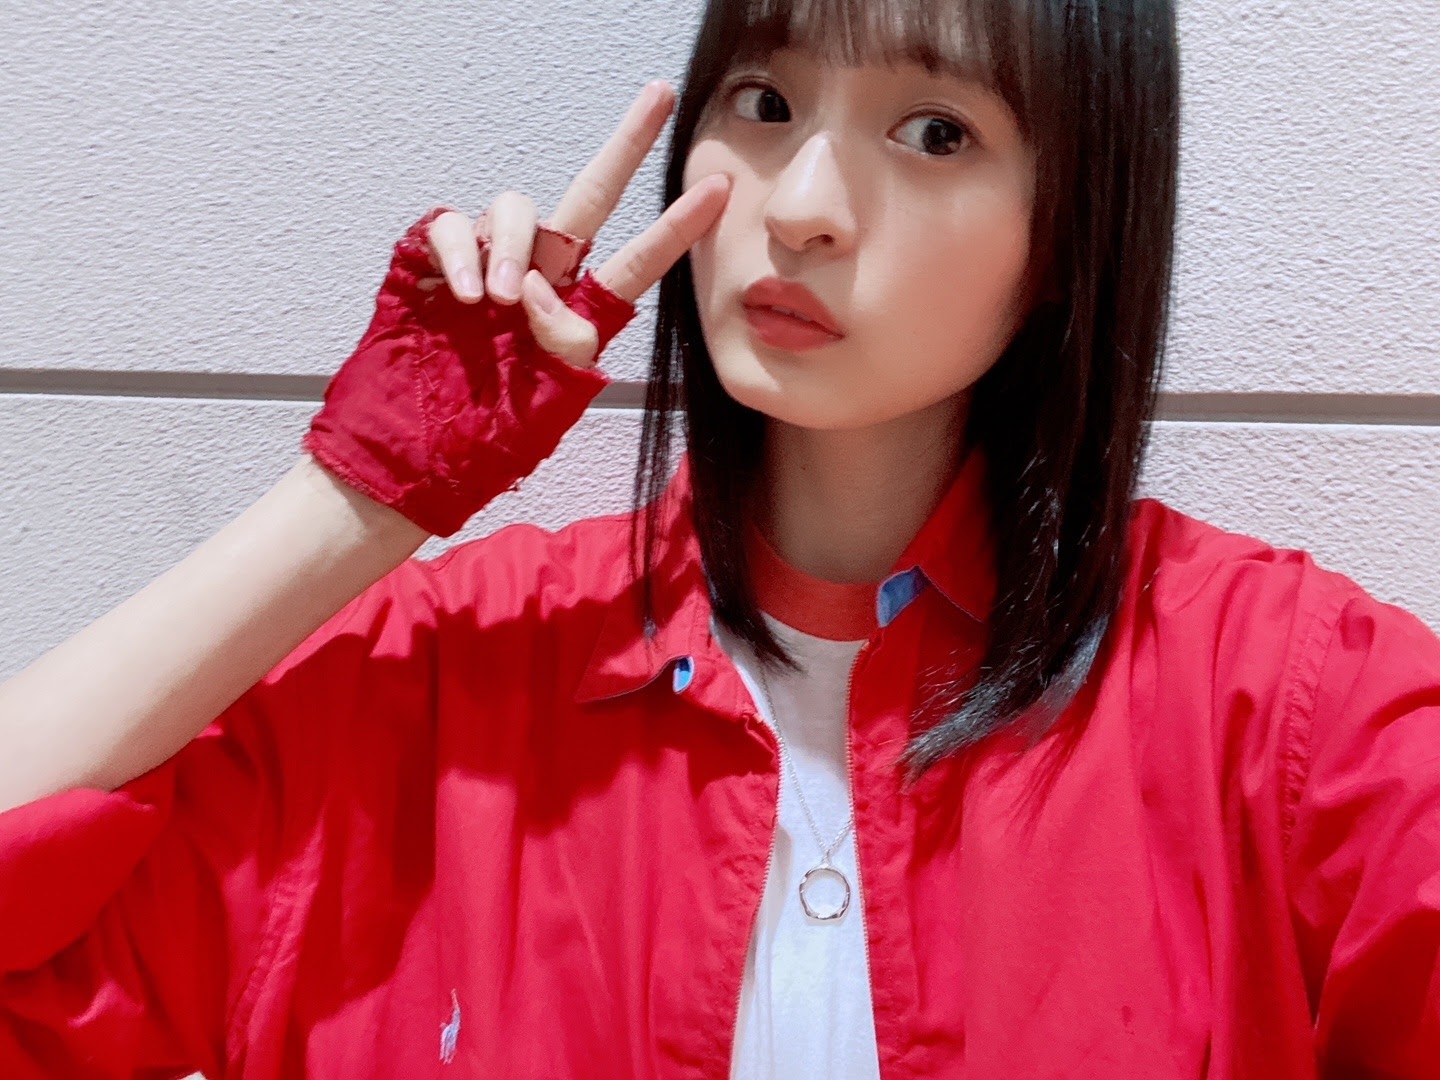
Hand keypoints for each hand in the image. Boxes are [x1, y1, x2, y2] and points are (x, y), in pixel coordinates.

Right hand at [301, 82, 730, 536]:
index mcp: (575, 316)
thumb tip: (540, 288)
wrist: (406, 454)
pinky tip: (465, 296)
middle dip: (625, 145)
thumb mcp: (544, 406)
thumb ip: (565, 347)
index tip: (719, 192)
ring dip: (512, 246)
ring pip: (516, 207)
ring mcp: (485, 267)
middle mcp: (538, 280)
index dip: (675, 229)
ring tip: (497, 302)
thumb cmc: (478, 439)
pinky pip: (451, 224)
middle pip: (588, 197)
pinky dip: (460, 253)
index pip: (635, 263)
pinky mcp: (430, 262)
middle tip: (659, 96)